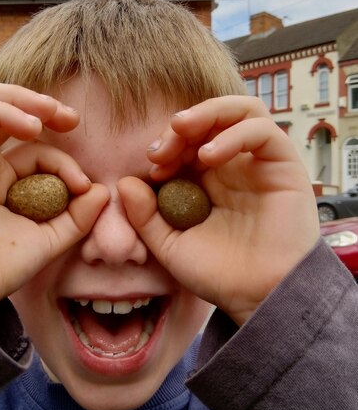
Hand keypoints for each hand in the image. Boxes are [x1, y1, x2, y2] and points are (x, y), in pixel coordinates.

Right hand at [0, 83, 108, 316]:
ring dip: (21, 99)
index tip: (84, 186)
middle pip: (7, 112)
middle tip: (71, 118)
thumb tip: (103, 190)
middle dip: (42, 107)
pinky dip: (3, 109)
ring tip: (49, 113)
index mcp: (2, 181)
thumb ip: (77, 217)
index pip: (36, 152)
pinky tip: (30, 126)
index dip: (64, 161)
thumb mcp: (48, 239)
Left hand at [119, 96, 319, 325]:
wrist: (259, 298)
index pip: (186, 141)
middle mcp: (233, 165)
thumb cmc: (218, 274)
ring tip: (182, 130)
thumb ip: (145, 217)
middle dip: (180, 126)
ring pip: (239, 111)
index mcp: (206, 180)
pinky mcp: (283, 164)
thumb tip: (125, 183)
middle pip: (209, 119)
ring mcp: (258, 163)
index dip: (166, 144)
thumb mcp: (170, 246)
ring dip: (207, 113)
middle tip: (161, 148)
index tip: (152, 167)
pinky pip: (262, 131)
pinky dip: (234, 134)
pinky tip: (210, 156)